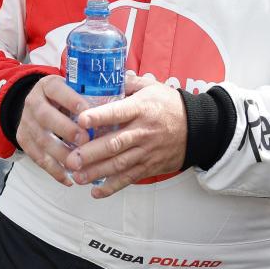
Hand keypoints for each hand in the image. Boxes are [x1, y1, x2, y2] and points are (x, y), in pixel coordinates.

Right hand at [15, 75, 89, 186]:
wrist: (38, 105)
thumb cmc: (65, 99)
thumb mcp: (73, 89)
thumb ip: (93, 93)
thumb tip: (126, 93)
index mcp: (47, 86)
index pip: (56, 89)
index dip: (70, 100)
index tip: (87, 112)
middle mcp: (33, 102)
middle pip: (45, 116)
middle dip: (66, 129)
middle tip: (85, 140)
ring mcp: (26, 122)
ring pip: (41, 139)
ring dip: (61, 153)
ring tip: (79, 162)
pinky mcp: (24, 140)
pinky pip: (37, 158)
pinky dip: (54, 170)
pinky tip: (69, 178)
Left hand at [65, 72, 186, 197]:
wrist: (198, 128)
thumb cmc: (169, 105)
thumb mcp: (151, 87)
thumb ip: (127, 83)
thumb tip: (103, 76)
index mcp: (141, 109)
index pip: (117, 112)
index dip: (99, 116)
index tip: (80, 120)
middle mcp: (143, 132)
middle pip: (115, 144)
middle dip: (91, 153)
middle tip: (71, 158)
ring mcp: (146, 151)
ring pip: (119, 164)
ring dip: (97, 172)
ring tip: (77, 176)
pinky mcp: (149, 166)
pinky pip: (129, 178)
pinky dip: (112, 187)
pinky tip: (96, 192)